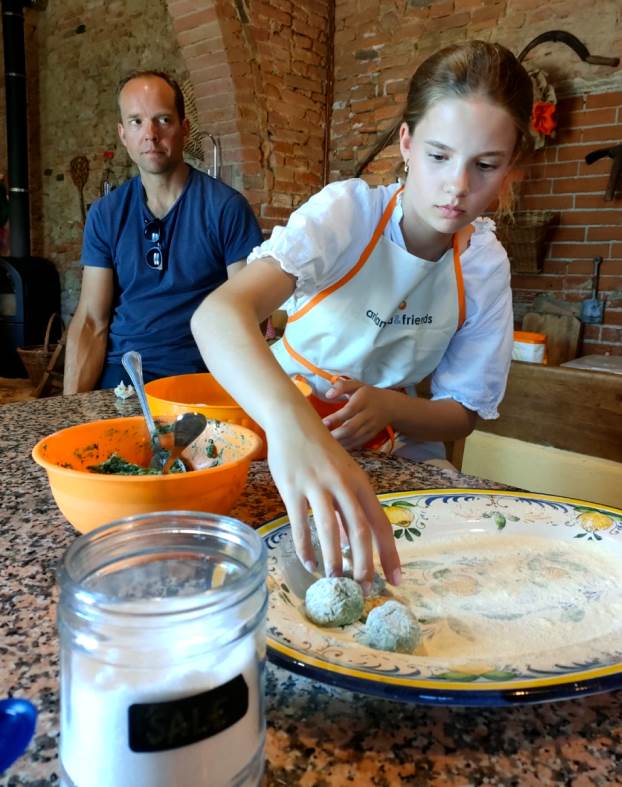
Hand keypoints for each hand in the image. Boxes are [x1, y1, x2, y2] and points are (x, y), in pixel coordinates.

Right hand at [264, 408, 400, 589]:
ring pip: (330, 528)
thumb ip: (348, 507)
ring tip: (335, 580)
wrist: (293, 422)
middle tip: (364, 589)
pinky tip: (308, 563)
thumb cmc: (321, 451)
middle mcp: (342, 484)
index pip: (381, 523)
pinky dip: (305, 547)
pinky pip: (299, 523)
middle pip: (360, 529)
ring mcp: (317, 485)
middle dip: (365, 563)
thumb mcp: (343, 475)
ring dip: (334, 558)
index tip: (397, 579)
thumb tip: (351, 544)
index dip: (390, 553)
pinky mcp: (292, 488)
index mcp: (360, 482)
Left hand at [322, 378, 395, 448]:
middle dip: (336, 434)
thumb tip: (328, 394)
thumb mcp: (357, 385)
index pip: (349, 410)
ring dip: (339, 442)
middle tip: (322, 436)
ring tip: (326, 443)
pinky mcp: (371, 435)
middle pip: (351, 428)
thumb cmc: (368, 394)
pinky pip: (357, 443)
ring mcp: (370, 427)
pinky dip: (346, 446)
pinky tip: (336, 446)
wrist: (390, 406)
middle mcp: (368, 414)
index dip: (336, 418)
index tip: (323, 422)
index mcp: (364, 400)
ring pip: (353, 438)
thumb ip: (342, 386)